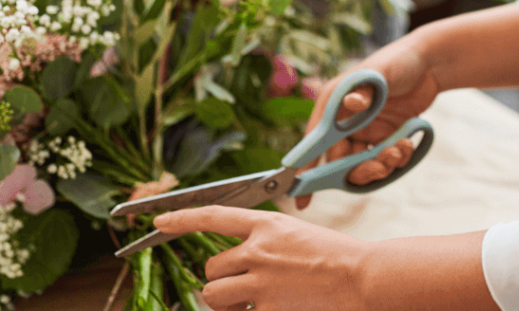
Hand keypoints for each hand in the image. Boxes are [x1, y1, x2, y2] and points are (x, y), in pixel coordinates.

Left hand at [153, 206, 368, 310]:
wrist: (359, 275)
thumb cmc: (332, 254)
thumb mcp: (294, 233)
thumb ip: (263, 240)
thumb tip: (240, 258)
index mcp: (266, 223)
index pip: (215, 215)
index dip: (182, 218)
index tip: (159, 220)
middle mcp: (259, 248)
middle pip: (212, 266)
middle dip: (222, 279)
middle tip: (245, 285)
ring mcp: (262, 281)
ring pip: (214, 294)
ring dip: (226, 302)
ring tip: (249, 302)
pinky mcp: (268, 309)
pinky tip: (265, 309)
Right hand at [295, 38, 438, 210]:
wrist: (427, 64)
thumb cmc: (396, 61)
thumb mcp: (379, 73)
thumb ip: (364, 90)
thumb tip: (351, 103)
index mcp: (333, 103)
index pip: (315, 140)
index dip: (306, 167)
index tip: (300, 195)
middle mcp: (344, 120)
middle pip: (340, 160)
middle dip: (358, 170)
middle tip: (380, 167)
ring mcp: (364, 130)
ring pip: (362, 164)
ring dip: (380, 166)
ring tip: (399, 150)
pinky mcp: (383, 137)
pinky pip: (382, 160)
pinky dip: (395, 160)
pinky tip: (407, 144)